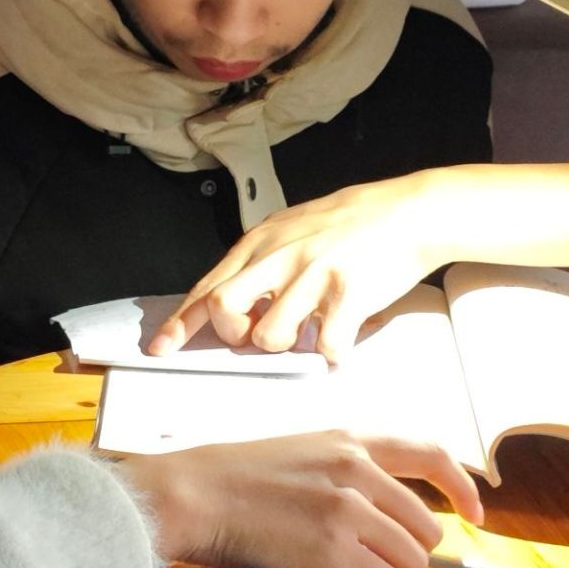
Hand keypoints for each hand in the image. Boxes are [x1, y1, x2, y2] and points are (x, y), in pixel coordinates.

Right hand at [116, 433, 482, 567]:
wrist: (194, 494)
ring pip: (410, 560)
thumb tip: (391, 520)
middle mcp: (357, 468)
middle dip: (411, 553)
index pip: (430, 453)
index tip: (475, 512)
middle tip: (381, 564)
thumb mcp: (303, 454)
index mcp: (350, 439)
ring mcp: (348, 508)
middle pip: (426, 526)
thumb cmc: (234, 476)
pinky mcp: (334, 548)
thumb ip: (350, 476)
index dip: (463, 486)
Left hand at [146, 177, 437, 366]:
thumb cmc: (349, 223)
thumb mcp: (291, 230)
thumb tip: (229, 300)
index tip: (161, 348)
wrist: (407, 211)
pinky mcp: (347, 293)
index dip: (181, 322)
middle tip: (255, 337)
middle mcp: (280, 255)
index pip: (208, 286)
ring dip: (285, 347)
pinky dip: (331, 356)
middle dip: (232, 335)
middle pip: (224, 308)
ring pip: (269, 335)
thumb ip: (260, 262)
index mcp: (261, 241)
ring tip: (308, 332)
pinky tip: (341, 342)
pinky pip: (325, 346)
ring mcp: (312, 274)